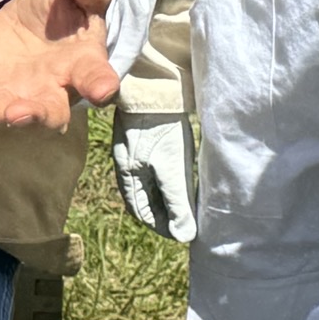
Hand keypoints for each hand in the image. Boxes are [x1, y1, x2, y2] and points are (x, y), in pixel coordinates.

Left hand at [0, 0, 120, 128]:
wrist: (30, 25)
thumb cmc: (64, 12)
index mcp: (79, 65)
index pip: (93, 76)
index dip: (100, 84)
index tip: (102, 90)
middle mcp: (45, 90)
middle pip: (43, 111)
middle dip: (31, 116)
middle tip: (18, 115)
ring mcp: (6, 95)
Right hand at [111, 109, 196, 241]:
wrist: (155, 84)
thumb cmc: (161, 127)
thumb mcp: (171, 168)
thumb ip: (177, 202)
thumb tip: (183, 235)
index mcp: (129, 177)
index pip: (144, 213)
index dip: (164, 226)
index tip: (184, 231)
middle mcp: (128, 165)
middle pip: (147, 198)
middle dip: (167, 211)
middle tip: (189, 218)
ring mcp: (135, 150)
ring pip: (151, 181)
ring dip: (168, 192)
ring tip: (189, 197)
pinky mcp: (145, 136)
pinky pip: (155, 164)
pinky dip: (168, 174)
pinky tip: (181, 170)